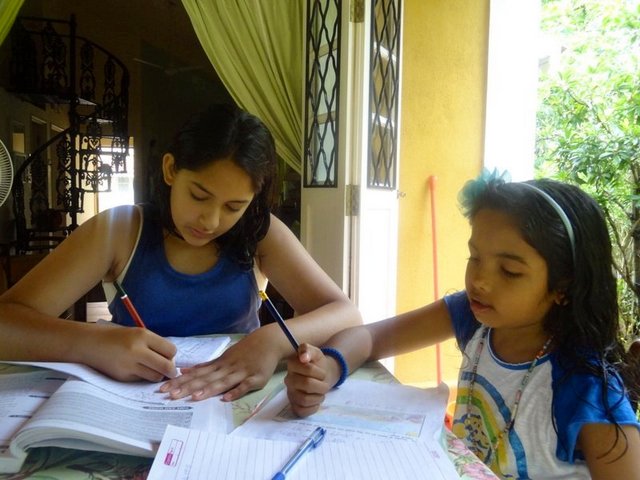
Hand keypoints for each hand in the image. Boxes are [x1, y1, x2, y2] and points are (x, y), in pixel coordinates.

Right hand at [86, 325, 176, 381]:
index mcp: (143, 335)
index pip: (170, 350)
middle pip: (166, 366)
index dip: (172, 355)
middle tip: (170, 371)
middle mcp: (137, 350)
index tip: (169, 357)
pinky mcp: (122, 376)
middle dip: (171, 370)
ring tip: (152, 369)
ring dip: (158, 375)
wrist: (90, 344)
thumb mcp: (137, 334)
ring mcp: (129, 365)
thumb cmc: (117, 337)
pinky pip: (141, 380)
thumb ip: (154, 344)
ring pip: (155, 376)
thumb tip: (172, 360)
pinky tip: (136, 370)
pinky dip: (143, 377)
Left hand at [159, 329, 280, 401]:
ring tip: (194, 397)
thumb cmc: (245, 350)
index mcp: (219, 364)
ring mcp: (241, 373)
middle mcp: (227, 368)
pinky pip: (244, 386)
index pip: (196, 374)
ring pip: (222, 382)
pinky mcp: (255, 378)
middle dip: (188, 387)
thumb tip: (186, 370)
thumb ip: (207, 366)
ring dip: (208, 390)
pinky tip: (226, 399)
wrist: (269, 341)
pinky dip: (235, 391)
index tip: (163, 389)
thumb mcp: (224, 356)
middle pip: (205, 379)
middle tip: (171, 395)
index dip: (180, 381)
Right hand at [284, 343, 335, 416]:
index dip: (320, 372)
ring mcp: (290, 394)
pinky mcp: (294, 406)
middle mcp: (288, 380)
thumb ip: (308, 350)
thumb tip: (303, 357)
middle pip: (307, 384)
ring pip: (304, 399)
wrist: (322, 375)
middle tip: (324, 384)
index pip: (308, 369)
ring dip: (318, 397)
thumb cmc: (317, 364)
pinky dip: (313, 408)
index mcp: (292, 365)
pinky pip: (302, 411)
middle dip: (321, 385)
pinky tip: (316, 401)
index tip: (322, 373)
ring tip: (320, 392)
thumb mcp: (315, 352)